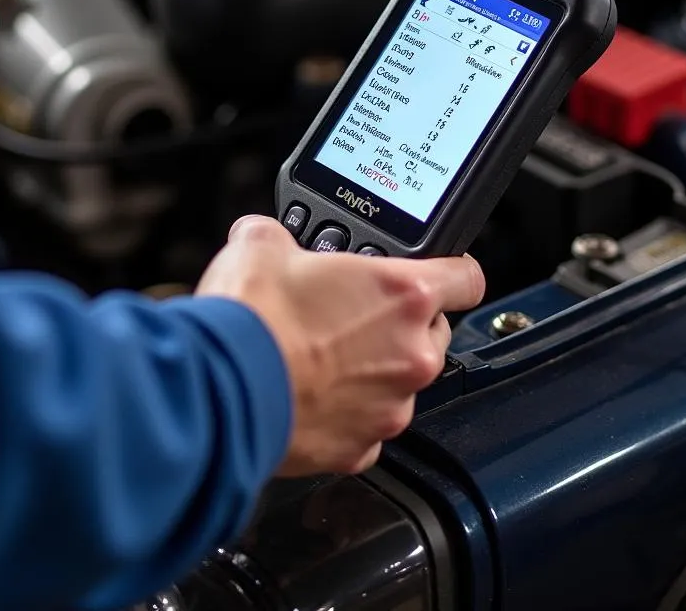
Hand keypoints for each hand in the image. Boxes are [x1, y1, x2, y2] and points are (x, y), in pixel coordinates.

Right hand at [195, 215, 484, 475]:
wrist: (218, 390)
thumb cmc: (251, 321)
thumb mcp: (261, 244)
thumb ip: (279, 236)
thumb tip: (265, 237)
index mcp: (403, 294)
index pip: (467, 278)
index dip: (453, 270)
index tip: (441, 273)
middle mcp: (410, 353)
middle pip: (432, 332)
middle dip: (398, 323)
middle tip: (351, 314)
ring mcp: (390, 407)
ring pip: (399, 382)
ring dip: (371, 370)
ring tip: (319, 357)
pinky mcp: (360, 449)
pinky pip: (366, 426)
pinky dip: (345, 413)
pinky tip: (309, 395)